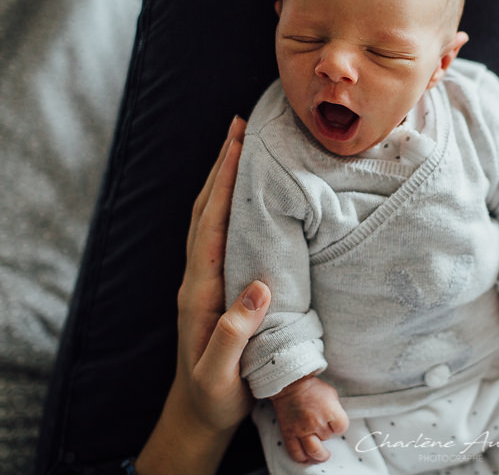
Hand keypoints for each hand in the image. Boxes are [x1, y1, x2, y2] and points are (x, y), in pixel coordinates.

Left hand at [136, 117, 272, 473]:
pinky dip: (226, 204)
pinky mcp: (213, 286)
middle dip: (221, 165)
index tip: (238, 144)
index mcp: (200, 290)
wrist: (198, 415)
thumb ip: (234, 333)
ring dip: (222, 179)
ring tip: (240, 146)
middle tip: (240, 127)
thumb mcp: (222, 372)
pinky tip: (241, 195)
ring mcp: (202, 280)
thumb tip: (258, 287)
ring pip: (208, 217)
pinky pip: (217, 233)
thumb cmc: (214, 395)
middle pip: (205, 209)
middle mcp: (196, 277)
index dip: (224, 182)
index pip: (211, 224)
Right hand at [271, 375, 349, 463]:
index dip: (339, 426)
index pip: (341, 428)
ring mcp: (302, 429)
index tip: (336, 424)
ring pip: (314, 450)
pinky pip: (295, 452)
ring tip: (322, 455)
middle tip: (324, 429)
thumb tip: (336, 422)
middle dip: (327, 433)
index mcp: (330, 411)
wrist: (290, 384)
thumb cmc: (312, 387)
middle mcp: (317, 422)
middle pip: (328, 437)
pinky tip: (306, 458)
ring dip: (319, 455)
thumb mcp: (331, 394)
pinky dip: (301, 458)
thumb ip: (335, 409)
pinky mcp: (289, 433)